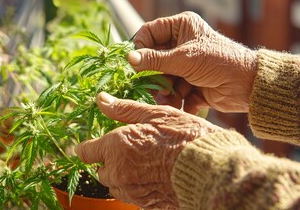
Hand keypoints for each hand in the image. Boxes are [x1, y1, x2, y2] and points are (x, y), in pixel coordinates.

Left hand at [75, 92, 219, 208]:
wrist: (212, 170)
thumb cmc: (186, 136)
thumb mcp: (157, 115)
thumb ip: (125, 110)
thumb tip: (101, 100)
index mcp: (116, 147)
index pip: (86, 152)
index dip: (89, 147)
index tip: (95, 144)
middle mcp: (119, 172)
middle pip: (100, 171)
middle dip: (109, 161)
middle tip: (130, 150)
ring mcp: (133, 192)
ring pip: (115, 186)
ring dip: (122, 175)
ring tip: (145, 163)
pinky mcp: (147, 204)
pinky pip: (133, 196)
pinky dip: (137, 186)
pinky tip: (155, 175)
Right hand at [131, 11, 256, 112]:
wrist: (248, 86)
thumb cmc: (219, 61)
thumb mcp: (184, 59)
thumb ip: (155, 60)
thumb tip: (129, 59)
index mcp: (181, 27)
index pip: (150, 32)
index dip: (141, 47)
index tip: (136, 64)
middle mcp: (181, 44)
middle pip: (154, 60)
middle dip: (154, 76)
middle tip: (153, 88)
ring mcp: (186, 65)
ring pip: (163, 78)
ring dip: (165, 91)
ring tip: (170, 99)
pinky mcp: (190, 84)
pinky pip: (174, 92)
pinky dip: (177, 100)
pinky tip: (184, 103)